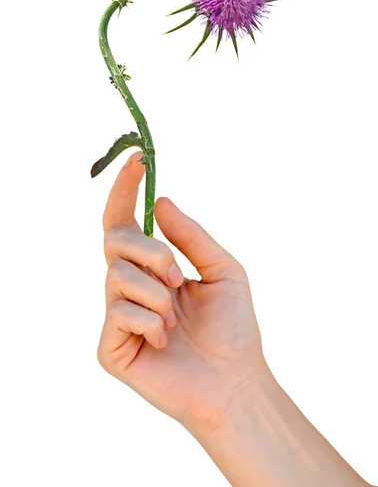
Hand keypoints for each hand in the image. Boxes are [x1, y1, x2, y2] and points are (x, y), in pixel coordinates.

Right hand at [97, 151, 264, 430]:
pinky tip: (165, 342)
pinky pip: (118, 312)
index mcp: (152, 269)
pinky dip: (149, 322)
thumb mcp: (222, 269)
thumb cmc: (233, 328)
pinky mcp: (110, 348)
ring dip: (157, 292)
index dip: (126, 191)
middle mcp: (130, 288)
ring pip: (117, 275)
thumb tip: (159, 200)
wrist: (235, 383)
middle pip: (114, 240)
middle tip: (179, 275)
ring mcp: (117, 317)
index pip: (126, 222)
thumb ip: (190, 235)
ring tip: (176, 320)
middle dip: (151, 251)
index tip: (138, 159)